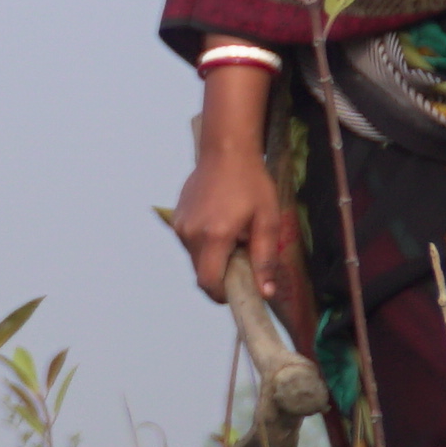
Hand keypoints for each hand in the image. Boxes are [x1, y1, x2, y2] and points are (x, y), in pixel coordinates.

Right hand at [171, 133, 300, 312]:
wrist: (225, 151)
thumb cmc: (252, 183)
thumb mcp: (268, 221)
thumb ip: (265, 258)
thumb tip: (265, 291)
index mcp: (215, 236)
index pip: (208, 281)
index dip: (221, 295)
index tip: (236, 294)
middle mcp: (191, 233)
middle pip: (201, 273)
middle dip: (220, 276)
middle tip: (242, 261)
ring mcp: (180, 225)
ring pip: (194, 258)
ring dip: (212, 258)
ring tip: (233, 237)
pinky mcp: (176, 218)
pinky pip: (189, 243)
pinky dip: (204, 244)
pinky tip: (220, 224)